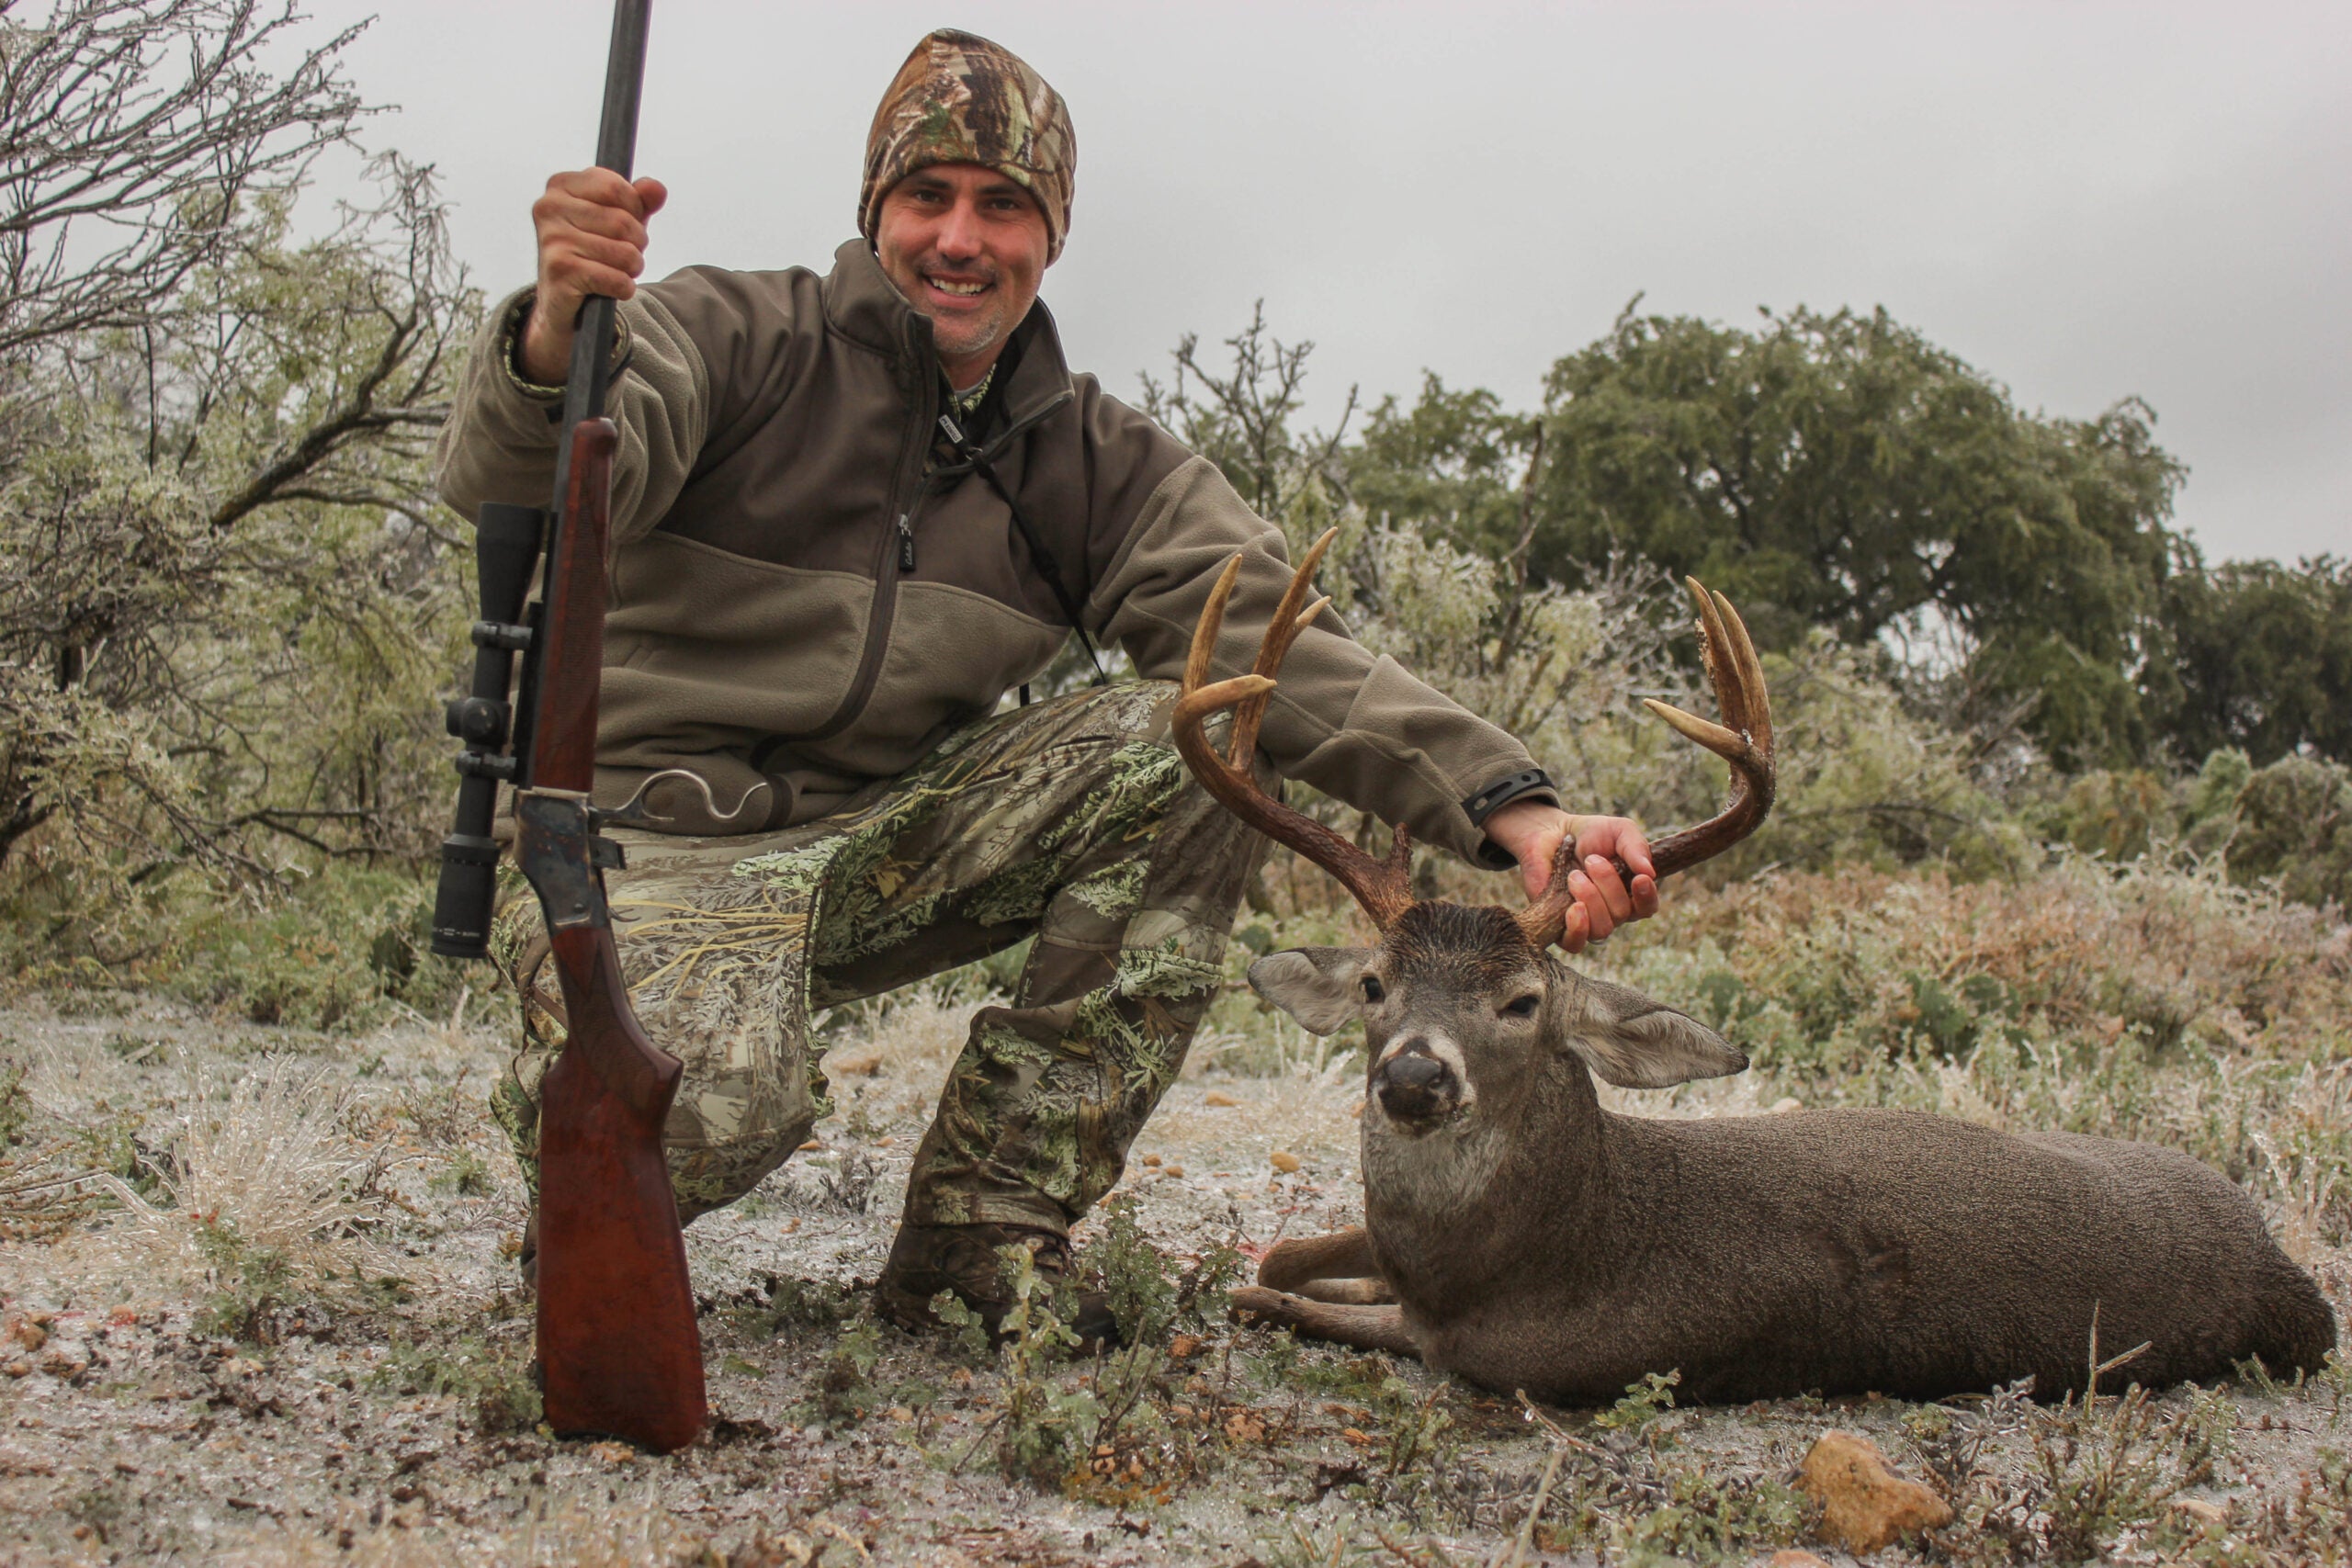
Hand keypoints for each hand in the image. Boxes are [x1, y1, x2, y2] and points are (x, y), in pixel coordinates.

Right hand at [518, 168, 668, 384]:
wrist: (561, 302)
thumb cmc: (591, 252)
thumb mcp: (617, 220)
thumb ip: (639, 200)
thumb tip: (657, 188)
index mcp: (560, 186)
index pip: (615, 187)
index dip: (634, 209)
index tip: (626, 223)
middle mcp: (550, 207)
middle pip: (622, 222)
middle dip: (636, 244)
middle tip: (623, 255)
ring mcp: (552, 239)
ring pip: (624, 252)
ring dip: (632, 268)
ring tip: (616, 271)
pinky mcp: (560, 271)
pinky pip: (616, 279)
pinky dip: (623, 288)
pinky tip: (611, 288)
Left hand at [1481, 802, 1660, 952]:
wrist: (1548, 833)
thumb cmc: (1588, 834)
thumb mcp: (1619, 831)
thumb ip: (1636, 847)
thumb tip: (1650, 872)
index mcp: (1629, 893)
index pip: (1647, 908)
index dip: (1646, 897)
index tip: (1639, 878)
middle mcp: (1611, 912)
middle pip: (1622, 914)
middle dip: (1608, 884)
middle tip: (1591, 860)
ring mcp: (1587, 921)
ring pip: (1601, 929)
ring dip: (1590, 898)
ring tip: (1574, 875)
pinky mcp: (1561, 927)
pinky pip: (1575, 944)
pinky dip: (1578, 928)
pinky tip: (1574, 907)